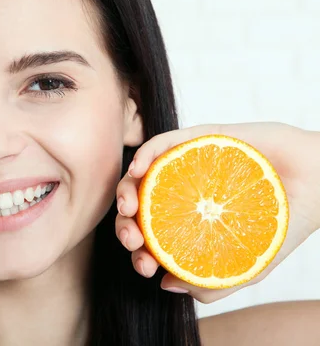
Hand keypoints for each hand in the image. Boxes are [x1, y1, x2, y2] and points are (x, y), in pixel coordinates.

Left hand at [115, 122, 319, 302]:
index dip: (139, 252)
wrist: (318, 185)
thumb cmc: (280, 223)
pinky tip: (139, 170)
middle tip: (133, 241)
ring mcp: (187, 167)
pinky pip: (163, 143)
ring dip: (126, 193)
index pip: (151, 237)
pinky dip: (145, 155)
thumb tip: (166, 284)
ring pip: (141, 177)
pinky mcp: (199, 141)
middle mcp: (181, 194)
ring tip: (128, 210)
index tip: (145, 266)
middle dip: (126, 227)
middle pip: (138, 209)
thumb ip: (211, 281)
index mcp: (186, 221)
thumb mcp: (247, 265)